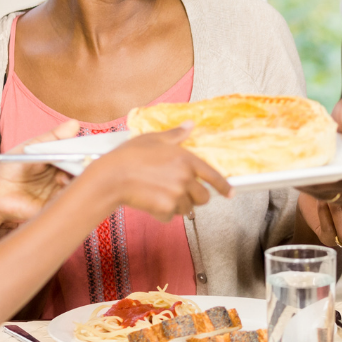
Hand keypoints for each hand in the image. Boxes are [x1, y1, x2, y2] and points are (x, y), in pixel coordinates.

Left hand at [0, 119, 79, 227]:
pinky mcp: (57, 204)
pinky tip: (59, 188)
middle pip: (83, 169)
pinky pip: (69, 200)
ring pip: (79, 184)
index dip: (89, 151)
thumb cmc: (12, 167)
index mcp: (60, 158)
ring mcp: (62, 189)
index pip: (80, 153)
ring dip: (75, 180)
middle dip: (85, 166)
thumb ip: (52, 137)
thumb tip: (75, 123)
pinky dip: (68, 193)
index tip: (93, 148)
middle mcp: (65, 173)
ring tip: (61, 178)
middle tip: (82, 162)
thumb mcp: (31, 148)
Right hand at [81, 126, 232, 221]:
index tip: (230, 193)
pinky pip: (171, 217)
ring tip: (159, 194)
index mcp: (186, 159)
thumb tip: (190, 125)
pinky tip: (151, 202)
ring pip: (187, 209)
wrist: (111, 177)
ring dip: (177, 206)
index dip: (224, 187)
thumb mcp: (154, 139)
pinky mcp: (166, 209)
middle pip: (204, 197)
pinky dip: (163, 214)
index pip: (213, 176)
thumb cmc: (129, 156)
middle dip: (194, 197)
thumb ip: (176, 135)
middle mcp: (185, 177)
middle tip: (178, 192)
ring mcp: (177, 194)